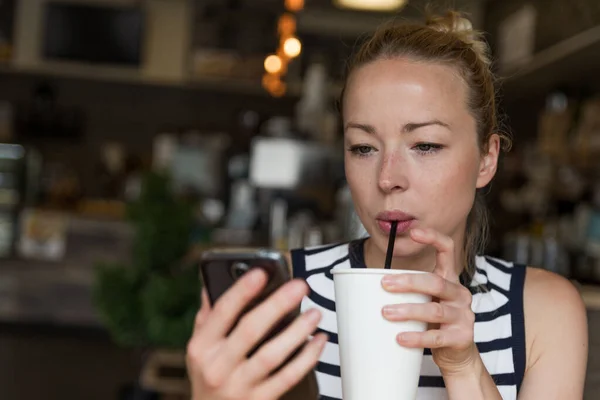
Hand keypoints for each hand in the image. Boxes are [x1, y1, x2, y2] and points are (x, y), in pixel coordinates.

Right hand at [186, 268, 326, 399]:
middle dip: (277, 305)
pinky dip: (306, 358)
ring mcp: (239, 386)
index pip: (222, 312)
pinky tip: (317, 341)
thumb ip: (207, 317)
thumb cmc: (208, 377)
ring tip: (314, 314)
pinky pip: (288, 377)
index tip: (261, 273)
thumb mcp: (199, 350)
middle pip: (250, 330)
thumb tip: (213, 282)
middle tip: (299, 287)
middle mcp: (218, 366)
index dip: (242, 291)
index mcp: (202, 347)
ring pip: (272, 355)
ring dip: (297, 331)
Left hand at [380, 228, 477, 374]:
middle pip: (435, 281)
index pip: (447, 250)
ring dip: (408, 310)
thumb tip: (364, 280)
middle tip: (384, 284)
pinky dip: (416, 337)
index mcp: (450, 278)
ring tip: (386, 312)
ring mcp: (463, 316)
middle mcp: (460, 293)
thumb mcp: (425, 299)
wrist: (456, 352)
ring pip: (434, 310)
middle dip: (408, 281)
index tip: (413, 232)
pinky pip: (436, 337)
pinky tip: (400, 337)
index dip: (433, 238)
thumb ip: (407, 289)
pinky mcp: (461, 338)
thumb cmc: (433, 321)